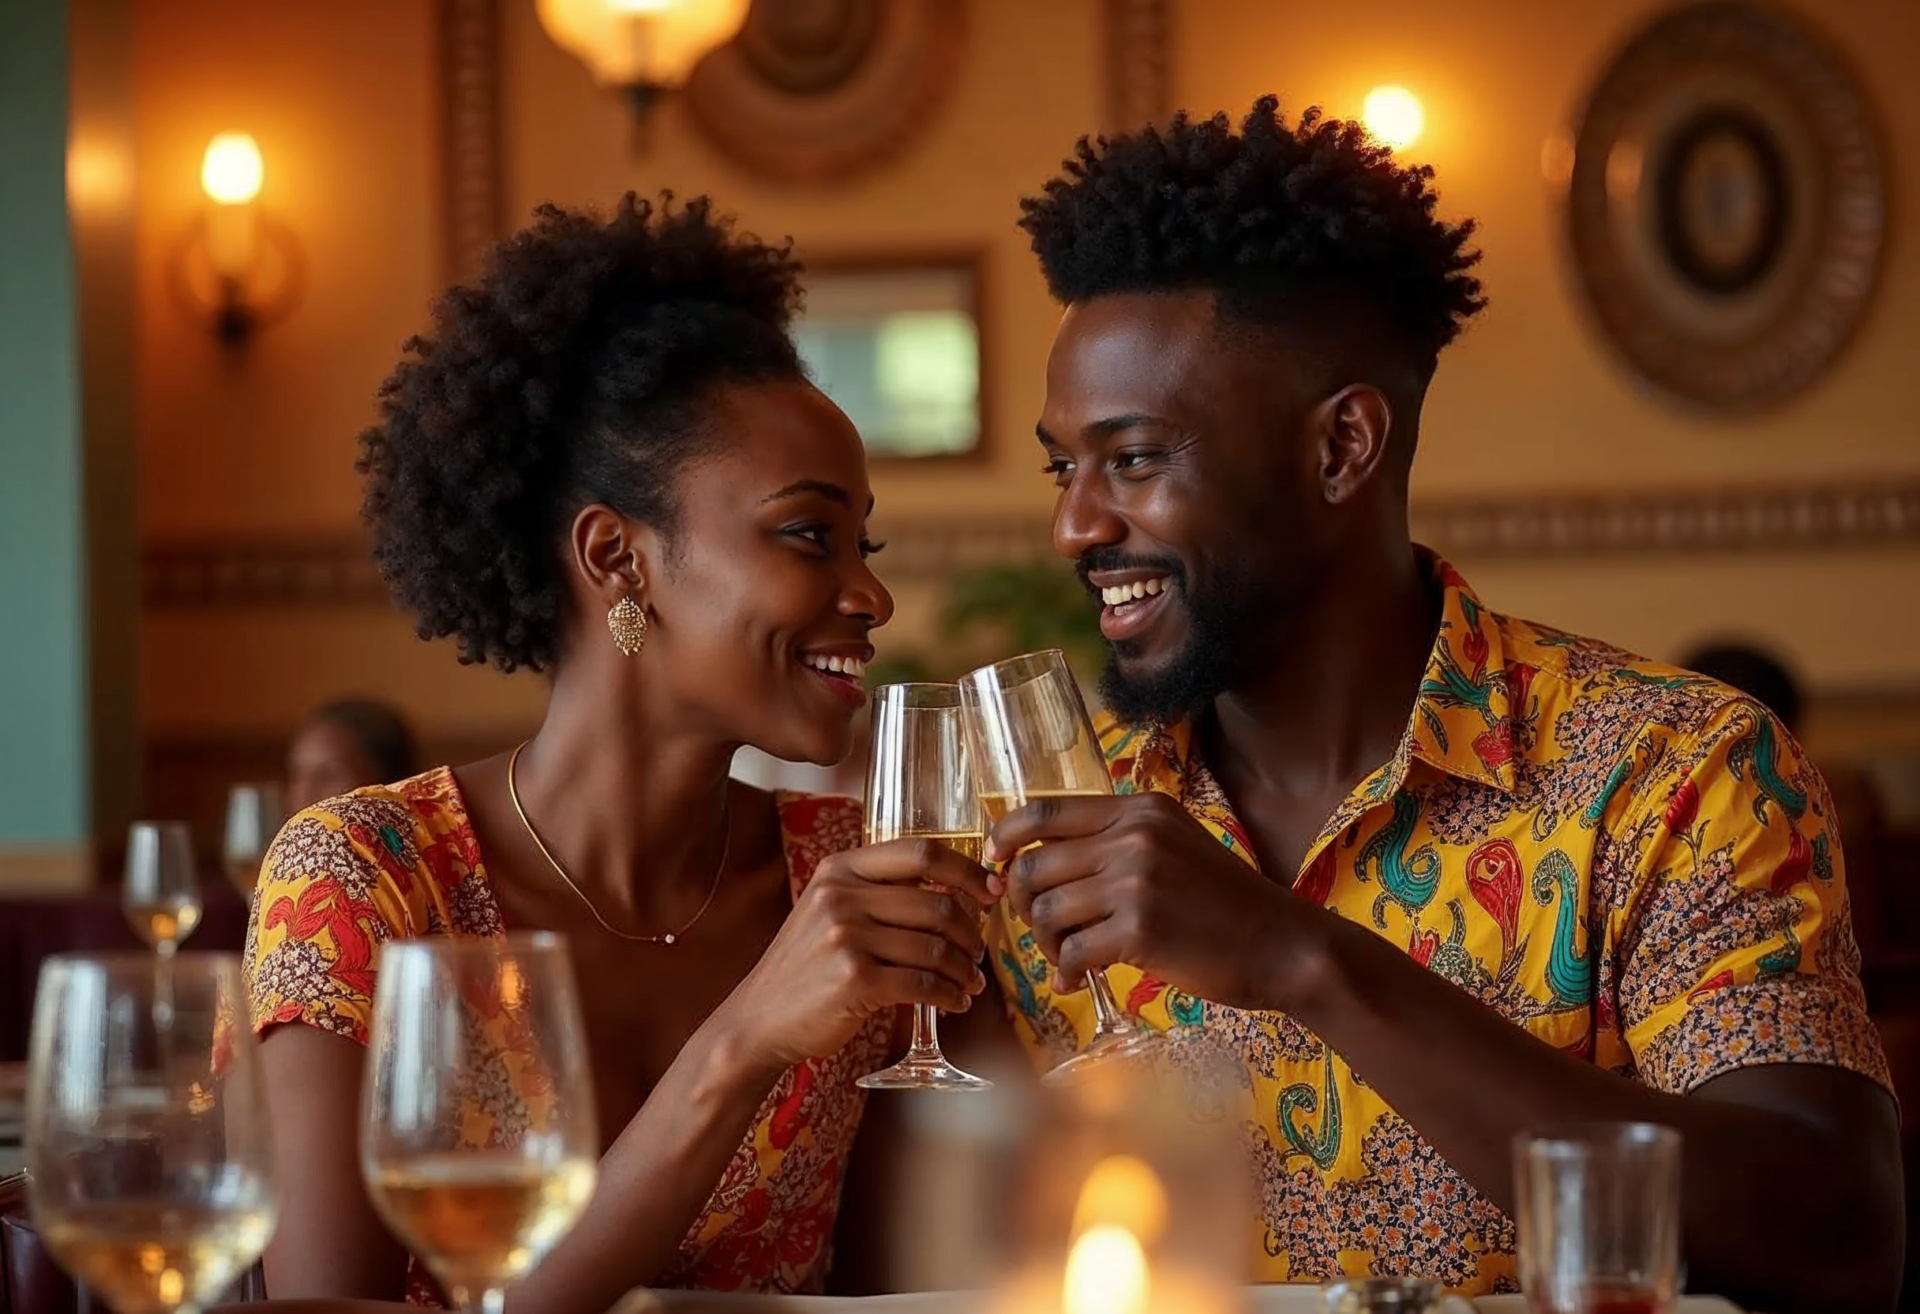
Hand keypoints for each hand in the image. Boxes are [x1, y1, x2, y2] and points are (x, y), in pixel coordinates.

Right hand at [716, 839, 998, 1073]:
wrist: (758, 1019)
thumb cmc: (805, 967)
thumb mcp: (827, 909)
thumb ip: (876, 892)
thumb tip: (955, 892)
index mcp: (840, 869)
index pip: (922, 852)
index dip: (967, 870)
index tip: (991, 892)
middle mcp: (841, 895)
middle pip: (937, 902)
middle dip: (970, 932)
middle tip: (977, 954)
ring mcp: (846, 937)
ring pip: (936, 946)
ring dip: (963, 969)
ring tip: (969, 984)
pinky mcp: (854, 981)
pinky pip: (925, 983)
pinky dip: (949, 996)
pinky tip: (954, 1003)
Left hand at [988, 791, 1303, 1008]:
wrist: (1285, 945)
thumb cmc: (1226, 905)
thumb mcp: (1176, 847)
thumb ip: (1118, 844)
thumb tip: (1040, 862)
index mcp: (1140, 810)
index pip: (1043, 810)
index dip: (1003, 836)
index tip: (992, 863)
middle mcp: (1134, 837)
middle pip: (1032, 865)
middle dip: (1019, 904)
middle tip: (1039, 930)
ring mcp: (1136, 882)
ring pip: (1043, 911)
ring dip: (1042, 943)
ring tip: (1063, 958)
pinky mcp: (1140, 930)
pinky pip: (1070, 952)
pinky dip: (1064, 972)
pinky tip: (1076, 981)